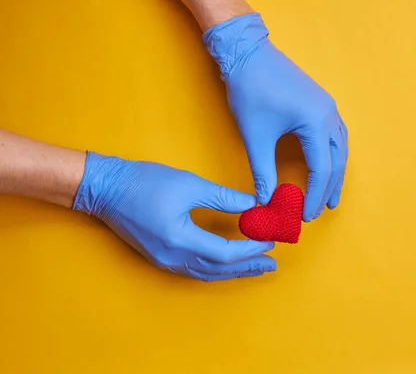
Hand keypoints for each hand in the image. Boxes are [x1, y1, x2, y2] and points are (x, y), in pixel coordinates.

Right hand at [73, 152, 275, 280]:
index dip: (250, 248)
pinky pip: (194, 270)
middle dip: (248, 266)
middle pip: (218, 269)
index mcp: (180, 239)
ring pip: (206, 273)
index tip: (270, 241)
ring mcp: (164, 260)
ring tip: (256, 267)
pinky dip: (215, 268)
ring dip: (233, 270)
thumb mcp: (188, 184)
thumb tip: (252, 205)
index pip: (225, 253)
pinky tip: (227, 264)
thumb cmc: (143, 182)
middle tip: (271, 263)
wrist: (105, 188)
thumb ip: (222, 197)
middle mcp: (172, 257)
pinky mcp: (160, 257)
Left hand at [203, 13, 348, 221]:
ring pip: (340, 148)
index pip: (322, 170)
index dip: (314, 196)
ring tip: (329, 194)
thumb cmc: (250, 90)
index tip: (306, 215)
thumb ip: (263, 171)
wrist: (247, 53)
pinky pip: (336, 134)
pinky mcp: (321, 102)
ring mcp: (328, 107)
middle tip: (320, 211)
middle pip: (337, 161)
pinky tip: (327, 163)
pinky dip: (333, 155)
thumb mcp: (255, 136)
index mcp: (316, 123)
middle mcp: (329, 115)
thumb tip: (265, 200)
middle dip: (329, 188)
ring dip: (336, 173)